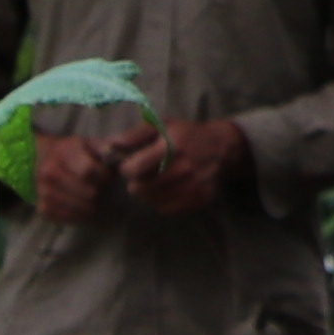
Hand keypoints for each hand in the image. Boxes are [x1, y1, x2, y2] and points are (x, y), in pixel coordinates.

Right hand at [28, 130, 116, 225]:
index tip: (110, 176)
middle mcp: (49, 173)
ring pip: (82, 209)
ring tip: (96, 197)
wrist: (44, 158)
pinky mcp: (43, 209)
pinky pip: (71, 219)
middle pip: (88, 194)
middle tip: (103, 188)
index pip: (89, 172)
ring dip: (95, 206)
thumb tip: (124, 159)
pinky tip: (86, 207)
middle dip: (102, 192)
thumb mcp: (92, 143)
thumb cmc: (76, 152)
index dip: (105, 177)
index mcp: (63, 152)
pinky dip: (83, 215)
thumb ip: (109, 148)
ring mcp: (44, 192)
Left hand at [122, 116, 250, 215]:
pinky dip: (163, 201)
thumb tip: (111, 144)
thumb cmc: (185, 135)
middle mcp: (183, 168)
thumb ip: (135, 134)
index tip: (133, 164)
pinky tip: (171, 188)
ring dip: (149, 192)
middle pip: (138, 189)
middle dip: (137, 181)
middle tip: (147, 173)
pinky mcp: (198, 200)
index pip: (132, 170)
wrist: (222, 148)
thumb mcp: (162, 126)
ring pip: (150, 200)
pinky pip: (165, 209)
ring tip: (159, 179)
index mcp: (171, 147)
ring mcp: (192, 186)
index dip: (128, 168)